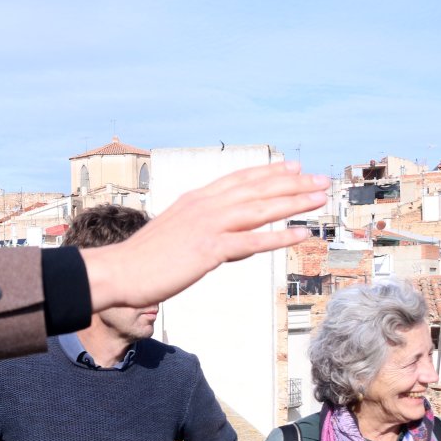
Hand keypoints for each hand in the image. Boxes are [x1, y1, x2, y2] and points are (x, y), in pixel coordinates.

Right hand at [83, 161, 327, 310]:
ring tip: (321, 199)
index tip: (293, 168)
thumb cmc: (142, 259)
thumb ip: (198, 229)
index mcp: (194, 200)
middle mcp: (203, 206)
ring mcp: (206, 226)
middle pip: (255, 190)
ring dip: (293, 202)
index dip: (268, 173)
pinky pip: (251, 242)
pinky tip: (303, 233)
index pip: (238, 180)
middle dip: (292, 184)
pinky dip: (279, 237)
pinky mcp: (208, 249)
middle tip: (321, 180)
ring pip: (259, 210)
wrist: (118, 272)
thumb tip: (221, 239)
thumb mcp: (173, 233)